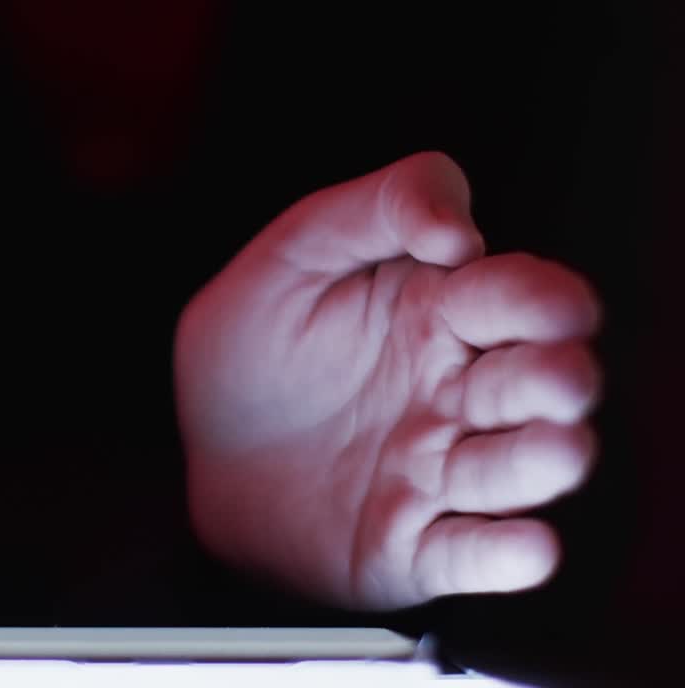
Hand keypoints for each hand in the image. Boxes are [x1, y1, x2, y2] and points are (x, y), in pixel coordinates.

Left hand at [175, 153, 599, 609]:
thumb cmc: (256, 347)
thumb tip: (459, 226)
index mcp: (439, 314)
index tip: (506, 283)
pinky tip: (526, 545)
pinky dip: (504, 554)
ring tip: (557, 449)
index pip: (514, 297)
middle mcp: (457, 394)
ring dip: (543, 462)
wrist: (204, 452)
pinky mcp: (414, 544)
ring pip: (515, 468)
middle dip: (557, 378)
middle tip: (560, 376)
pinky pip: (469, 553)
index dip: (532, 293)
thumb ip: (376, 210)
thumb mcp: (294, 254)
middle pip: (534, 382)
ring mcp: (439, 471)